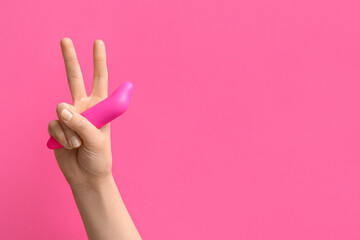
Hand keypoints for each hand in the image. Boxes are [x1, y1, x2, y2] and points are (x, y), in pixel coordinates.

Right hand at [48, 37, 111, 187]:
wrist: (87, 176)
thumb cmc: (99, 157)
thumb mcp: (97, 139)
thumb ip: (80, 123)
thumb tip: (61, 109)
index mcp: (100, 107)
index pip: (100, 80)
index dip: (99, 61)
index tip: (98, 43)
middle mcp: (83, 108)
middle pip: (75, 79)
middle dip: (71, 59)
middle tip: (65, 39)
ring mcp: (69, 117)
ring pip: (60, 111)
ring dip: (69, 131)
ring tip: (78, 144)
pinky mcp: (56, 128)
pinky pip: (53, 125)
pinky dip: (60, 138)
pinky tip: (67, 146)